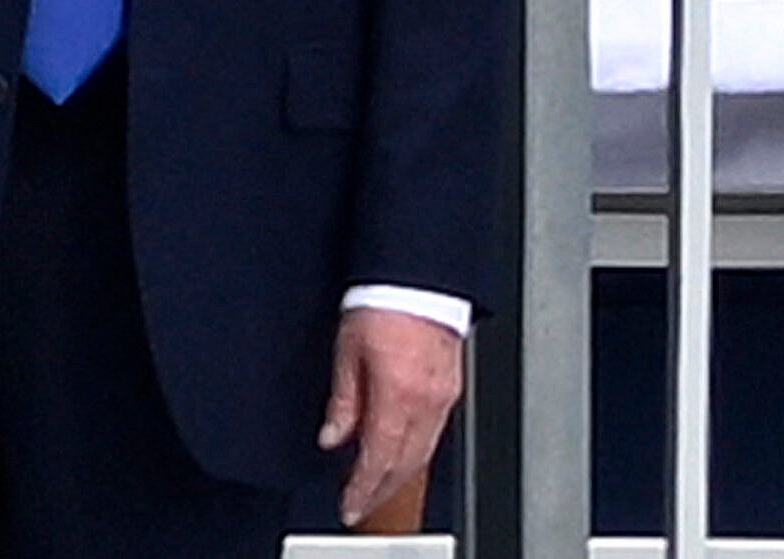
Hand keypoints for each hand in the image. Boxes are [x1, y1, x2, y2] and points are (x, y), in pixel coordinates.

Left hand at [319, 308, 464, 528]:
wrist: (416, 277)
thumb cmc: (381, 302)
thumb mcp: (347, 351)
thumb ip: (343, 400)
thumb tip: (333, 436)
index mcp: (397, 396)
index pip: (379, 459)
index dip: (363, 489)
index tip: (349, 505)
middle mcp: (426, 403)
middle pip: (405, 464)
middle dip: (382, 490)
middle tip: (361, 505)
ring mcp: (443, 398)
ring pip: (423, 453)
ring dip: (399, 475)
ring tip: (376, 486)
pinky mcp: (450, 388)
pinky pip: (434, 433)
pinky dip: (415, 452)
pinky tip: (400, 453)